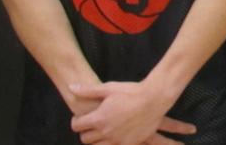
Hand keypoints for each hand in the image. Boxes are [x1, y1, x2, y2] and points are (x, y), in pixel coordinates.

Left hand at [69, 82, 192, 144]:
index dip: (77, 121)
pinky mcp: (129, 143)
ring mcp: (118, 140)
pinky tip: (116, 134)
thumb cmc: (131, 91)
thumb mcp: (109, 88)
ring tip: (104, 130)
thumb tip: (70, 87)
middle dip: (86, 131)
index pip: (76, 126)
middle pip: (85, 139)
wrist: (155, 99)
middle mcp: (105, 132)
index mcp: (98, 119)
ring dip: (97, 140)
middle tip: (93, 123)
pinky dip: (111, 143)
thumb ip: (88, 91)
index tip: (82, 117)